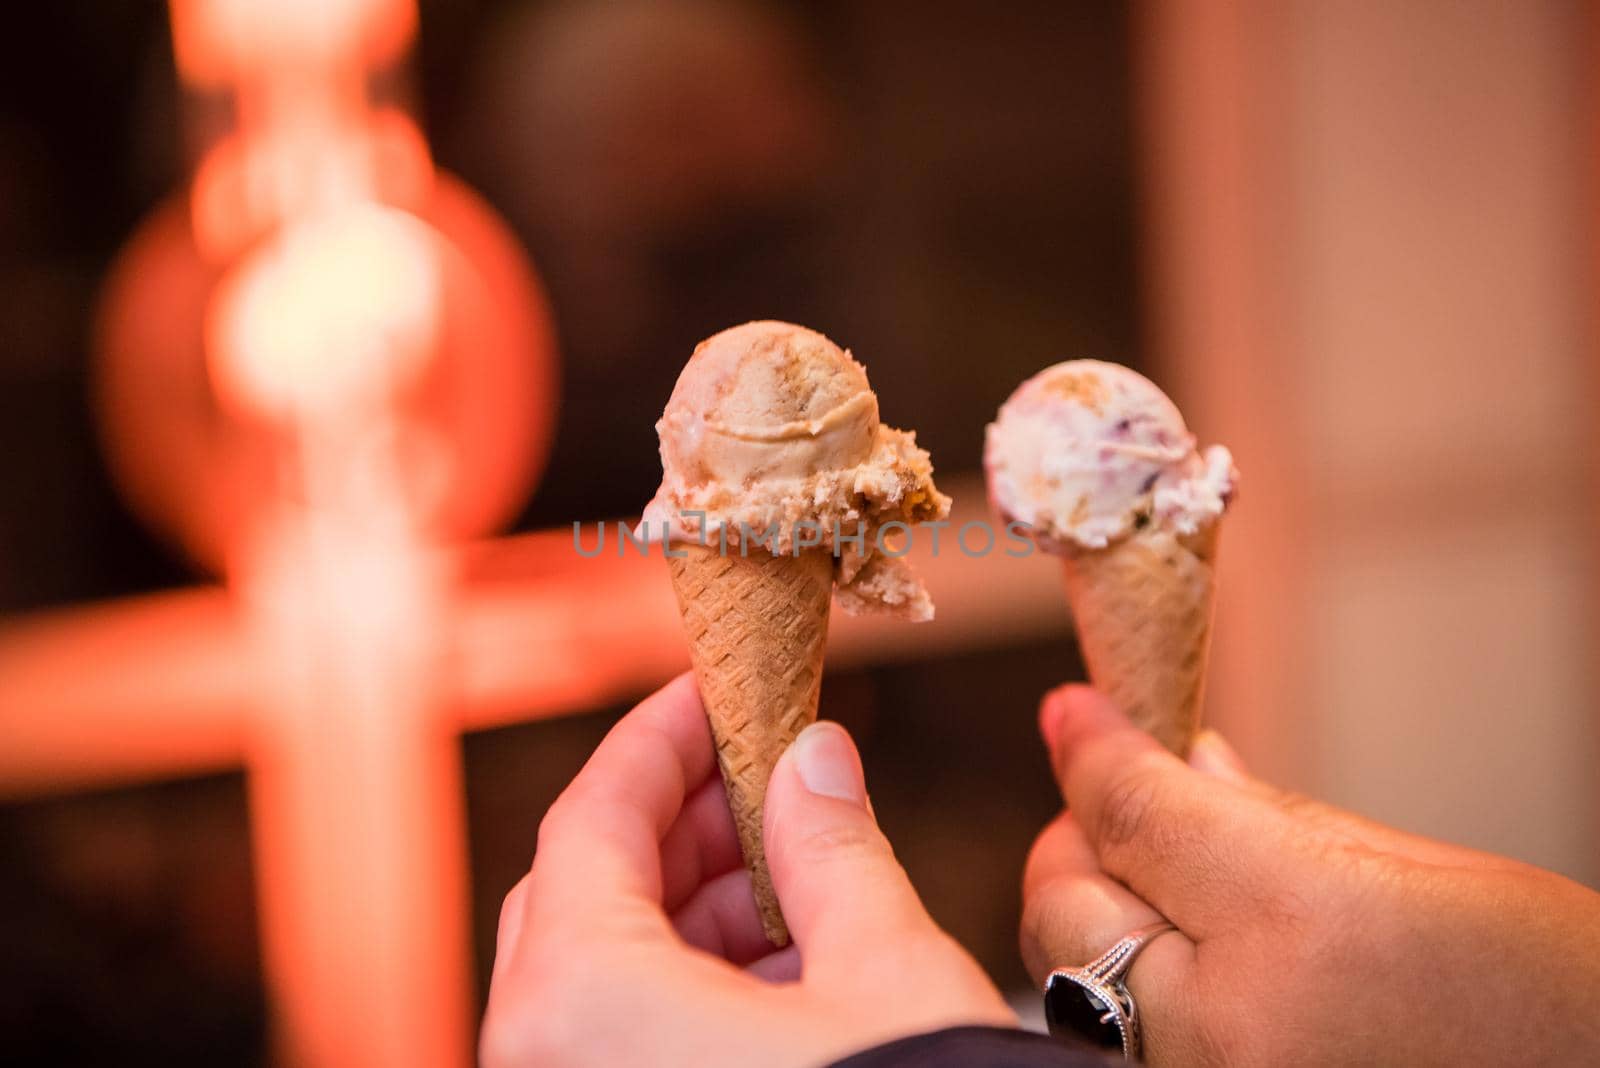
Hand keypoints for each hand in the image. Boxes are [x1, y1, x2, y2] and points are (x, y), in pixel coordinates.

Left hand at [482, 674, 1013, 1066]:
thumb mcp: (883, 971)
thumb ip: (835, 843)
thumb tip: (815, 753)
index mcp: (579, 1000)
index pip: (591, 817)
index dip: (660, 737)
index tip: (716, 688)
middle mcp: (540, 1061)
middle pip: (587, 890)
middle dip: (686, 822)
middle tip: (771, 772)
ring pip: (606, 971)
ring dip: (701, 906)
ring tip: (804, 870)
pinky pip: (627, 1038)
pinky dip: (698, 988)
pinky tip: (796, 967)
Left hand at [1021, 685, 1599, 1065]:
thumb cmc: (1558, 1002)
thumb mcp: (1433, 874)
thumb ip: (1280, 817)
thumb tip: (1184, 762)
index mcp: (1297, 924)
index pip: (1136, 813)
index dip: (1093, 752)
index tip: (1073, 713)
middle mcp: (1226, 1025)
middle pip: (1065, 903)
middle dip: (1079, 836)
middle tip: (1119, 800)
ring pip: (1070, 973)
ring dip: (1092, 910)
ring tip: (1158, 878)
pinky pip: (1122, 1031)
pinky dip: (1122, 979)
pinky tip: (1187, 953)